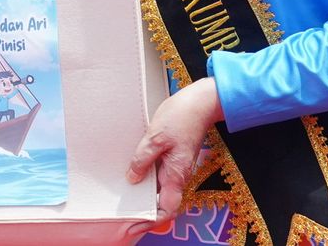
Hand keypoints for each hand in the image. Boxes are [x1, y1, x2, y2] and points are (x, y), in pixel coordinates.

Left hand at [128, 77, 223, 231]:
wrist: (202, 102)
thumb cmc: (182, 116)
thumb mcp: (156, 136)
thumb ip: (143, 159)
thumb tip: (133, 178)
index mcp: (176, 174)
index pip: (167, 209)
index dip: (151, 221)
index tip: (134, 224)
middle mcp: (179, 175)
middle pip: (163, 203)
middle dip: (146, 212)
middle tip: (125, 213)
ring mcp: (177, 167)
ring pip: (162, 190)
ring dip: (146, 197)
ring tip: (126, 197)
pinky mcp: (175, 158)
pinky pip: (161, 176)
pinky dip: (148, 180)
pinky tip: (135, 174)